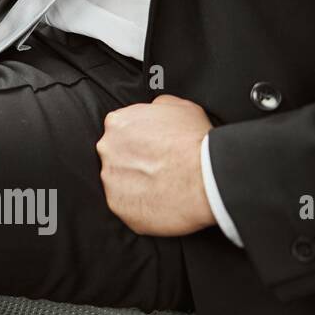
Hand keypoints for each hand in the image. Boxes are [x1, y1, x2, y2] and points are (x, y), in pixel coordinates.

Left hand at [96, 94, 215, 236]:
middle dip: (135, 163)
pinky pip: (127, 206)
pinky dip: (142, 207)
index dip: (139, 141)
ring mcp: (110, 179)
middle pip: (116, 157)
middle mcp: (107, 150)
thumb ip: (157, 106)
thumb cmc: (196, 142)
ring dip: (137, 185)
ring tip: (163, 187)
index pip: (120, 131)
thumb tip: (155, 110)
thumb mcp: (180, 107)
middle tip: (160, 169)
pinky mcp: (118, 206)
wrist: (207, 177)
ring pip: (119, 183)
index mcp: (117, 123)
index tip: (154, 149)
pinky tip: (161, 203)